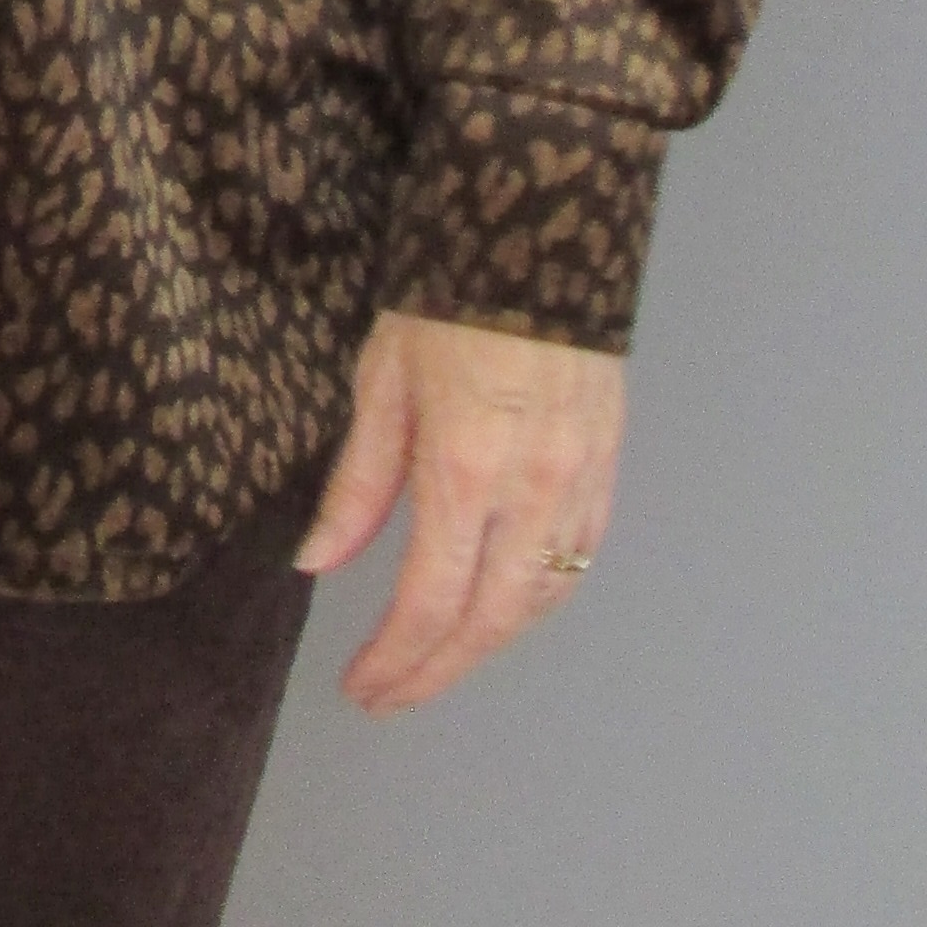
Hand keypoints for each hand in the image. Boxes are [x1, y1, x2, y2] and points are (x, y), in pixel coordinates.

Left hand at [294, 309, 622, 713]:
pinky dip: (540, 599)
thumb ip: (357, 484)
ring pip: (543, 600)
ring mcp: (581, 482)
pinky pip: (580, 560)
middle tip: (391, 696)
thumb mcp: (380, 381)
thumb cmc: (447, 297)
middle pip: (491, 621)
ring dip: (488, 644)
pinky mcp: (608, 465)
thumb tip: (317, 563)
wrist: (539, 230)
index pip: (430, 603)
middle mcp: (533, 492)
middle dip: (437, 672)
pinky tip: (504, 607)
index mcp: (465, 471)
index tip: (362, 687)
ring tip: (437, 659)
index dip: (395, 660)